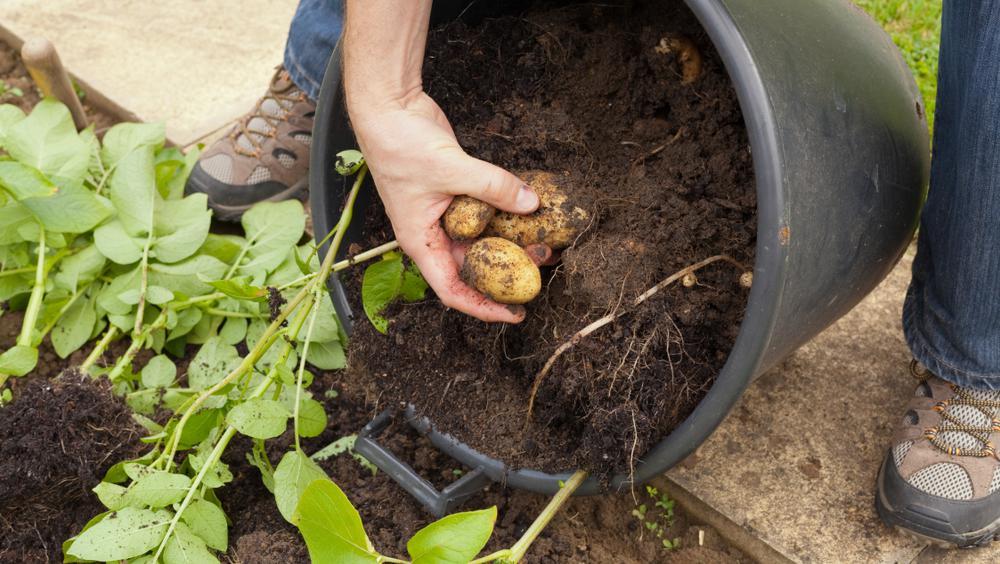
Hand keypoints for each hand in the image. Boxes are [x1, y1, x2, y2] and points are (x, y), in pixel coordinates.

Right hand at [350, 90, 541, 322]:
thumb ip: (494, 187)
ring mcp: (444, 214)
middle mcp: (433, 234)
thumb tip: (531, 204)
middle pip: (472, 267)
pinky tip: (528, 213)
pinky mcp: (456, 193)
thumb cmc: (400, 145)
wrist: (388, 108)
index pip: (453, 290)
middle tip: (541, 271)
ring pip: (481, 240)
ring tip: (542, 244)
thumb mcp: (451, 168)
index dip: (484, 307)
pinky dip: (504, 214)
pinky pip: (484, 213)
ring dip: (509, 243)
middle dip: (506, 274)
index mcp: (422, 242)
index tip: (514, 314)